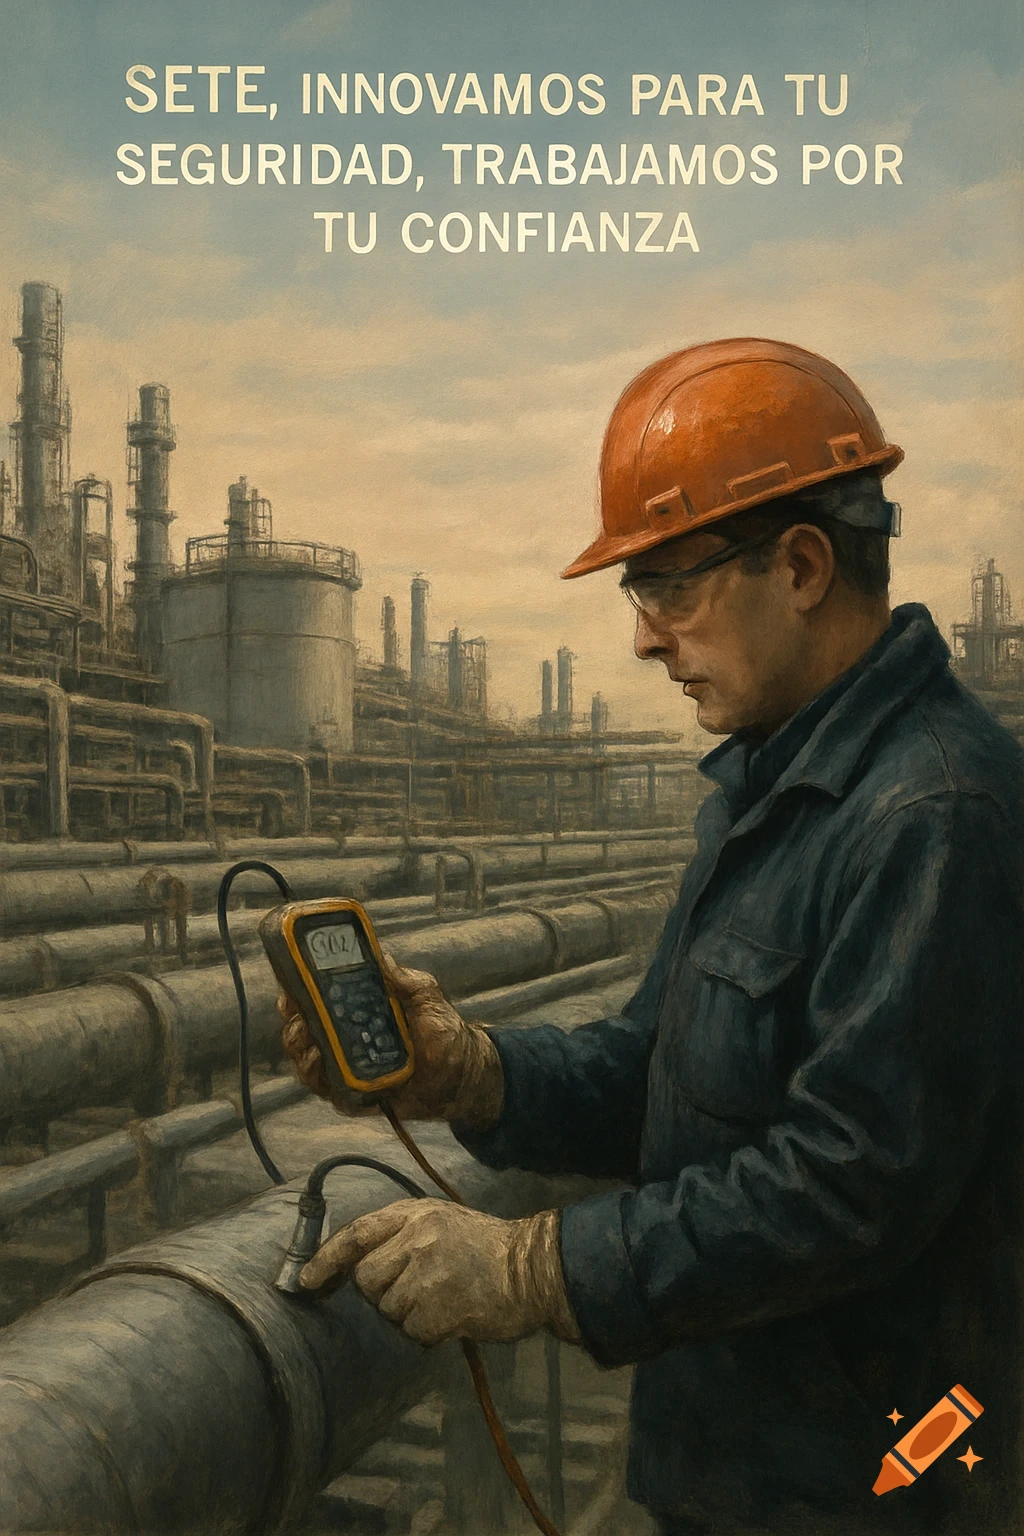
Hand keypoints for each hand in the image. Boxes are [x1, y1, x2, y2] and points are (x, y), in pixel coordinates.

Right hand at [278, 950, 502, 1125]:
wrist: (463, 1079)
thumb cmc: (445, 1035)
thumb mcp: (429, 1000)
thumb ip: (408, 981)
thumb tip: (384, 957)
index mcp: (358, 1010)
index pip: (317, 998)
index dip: (297, 991)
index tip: (290, 986)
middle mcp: (345, 1037)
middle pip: (302, 1029)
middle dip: (293, 1021)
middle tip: (298, 1014)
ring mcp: (345, 1066)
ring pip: (305, 1058)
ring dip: (299, 1047)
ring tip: (308, 1039)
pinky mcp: (351, 1094)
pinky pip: (324, 1087)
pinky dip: (316, 1076)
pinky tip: (318, 1063)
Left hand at [299, 1198, 579, 1345]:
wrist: (532, 1268)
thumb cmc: (485, 1248)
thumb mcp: (440, 1222)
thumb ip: (401, 1236)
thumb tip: (353, 1266)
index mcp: (416, 1214)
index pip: (357, 1234)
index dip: (326, 1258)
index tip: (305, 1281)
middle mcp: (417, 1239)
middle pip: (367, 1279)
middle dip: (382, 1291)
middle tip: (416, 1289)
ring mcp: (428, 1275)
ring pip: (388, 1309)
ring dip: (409, 1314)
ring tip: (442, 1299)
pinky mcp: (440, 1309)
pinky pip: (412, 1332)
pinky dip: (428, 1332)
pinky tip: (453, 1316)